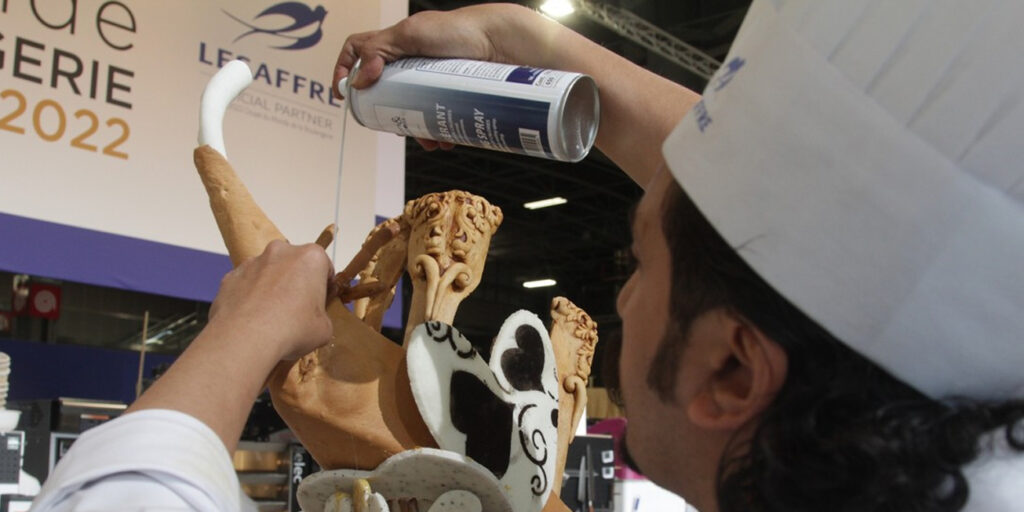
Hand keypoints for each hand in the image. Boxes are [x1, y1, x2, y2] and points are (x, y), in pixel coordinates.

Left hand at [208, 240, 333, 360]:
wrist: (245, 339)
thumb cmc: (292, 329)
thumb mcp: (324, 329)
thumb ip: (321, 316)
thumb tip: (311, 321)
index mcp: (310, 257)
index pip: (324, 268)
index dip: (324, 287)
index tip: (321, 303)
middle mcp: (281, 252)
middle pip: (294, 265)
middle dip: (296, 283)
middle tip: (297, 310)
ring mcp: (252, 262)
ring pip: (268, 273)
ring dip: (272, 288)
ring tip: (271, 317)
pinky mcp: (230, 276)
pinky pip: (246, 285)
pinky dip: (250, 297)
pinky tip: (252, 319)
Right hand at [333, 4, 546, 150]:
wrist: (501, 44)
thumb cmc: (458, 30)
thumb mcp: (413, 33)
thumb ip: (381, 51)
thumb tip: (359, 82)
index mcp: (395, 41)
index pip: (358, 50)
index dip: (345, 69)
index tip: (343, 95)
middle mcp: (410, 60)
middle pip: (383, 89)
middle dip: (386, 113)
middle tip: (393, 126)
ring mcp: (430, 79)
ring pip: (411, 109)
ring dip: (415, 129)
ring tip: (426, 141)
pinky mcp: (449, 93)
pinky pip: (436, 117)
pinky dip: (437, 132)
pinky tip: (444, 140)